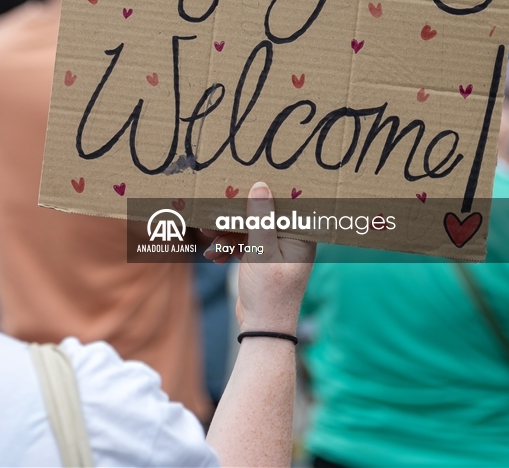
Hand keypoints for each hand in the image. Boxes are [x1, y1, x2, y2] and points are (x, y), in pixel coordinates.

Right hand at [203, 181, 314, 333]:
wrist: (262, 329)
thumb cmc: (269, 293)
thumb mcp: (262, 253)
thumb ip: (261, 220)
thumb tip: (260, 187)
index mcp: (300, 237)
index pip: (286, 205)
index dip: (268, 192)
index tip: (249, 180)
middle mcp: (290, 241)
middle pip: (263, 216)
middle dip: (237, 215)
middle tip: (217, 208)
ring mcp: (274, 251)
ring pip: (248, 230)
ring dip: (227, 233)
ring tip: (207, 235)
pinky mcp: (260, 260)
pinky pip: (242, 245)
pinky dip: (228, 248)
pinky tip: (214, 255)